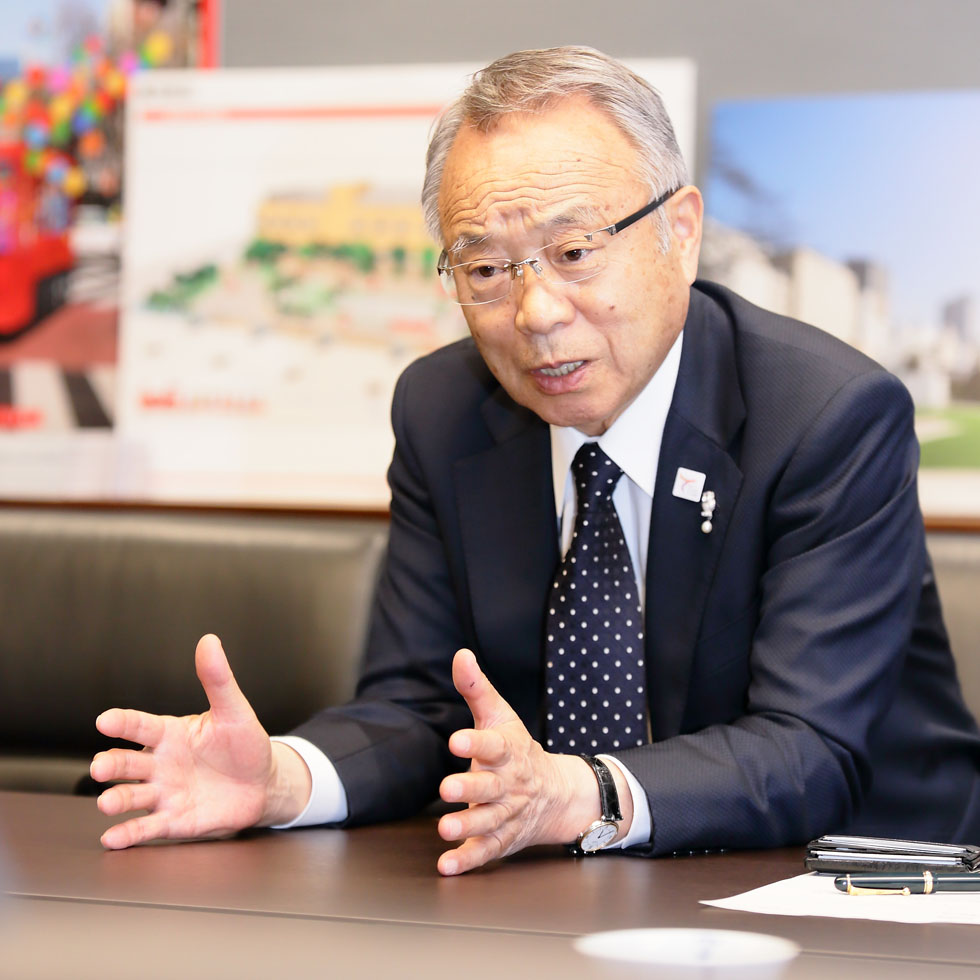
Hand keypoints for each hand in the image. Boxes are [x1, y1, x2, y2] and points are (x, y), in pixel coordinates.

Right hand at [90, 634, 310, 848]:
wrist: (263, 784)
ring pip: (132, 796)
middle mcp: (160, 763)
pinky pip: (148, 828)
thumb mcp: (234, 711)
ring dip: (116, 800)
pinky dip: (129, 834)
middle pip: (128, 763)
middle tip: (100, 766)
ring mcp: (164, 793)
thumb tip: (209, 641)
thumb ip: (218, 680)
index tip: (104, 720)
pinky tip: (112, 838)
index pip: (141, 726)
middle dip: (111, 764)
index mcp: (170, 734)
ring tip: (106, 804)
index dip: (122, 722)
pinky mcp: (174, 820)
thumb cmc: (244, 744)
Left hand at [436, 649, 630, 874]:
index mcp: (508, 751)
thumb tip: (460, 655)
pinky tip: (447, 864)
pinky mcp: (503, 839)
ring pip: (489, 821)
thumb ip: (476, 688)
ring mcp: (507, 813)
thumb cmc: (517, 749)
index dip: (475, 743)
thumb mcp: (500, 715)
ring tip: (444, 829)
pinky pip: (487, 852)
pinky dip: (468, 860)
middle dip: (470, 788)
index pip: (494, 745)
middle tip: (446, 788)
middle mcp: (509, 784)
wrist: (556, 793)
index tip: (456, 740)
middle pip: (490, 787)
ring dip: (467, 826)